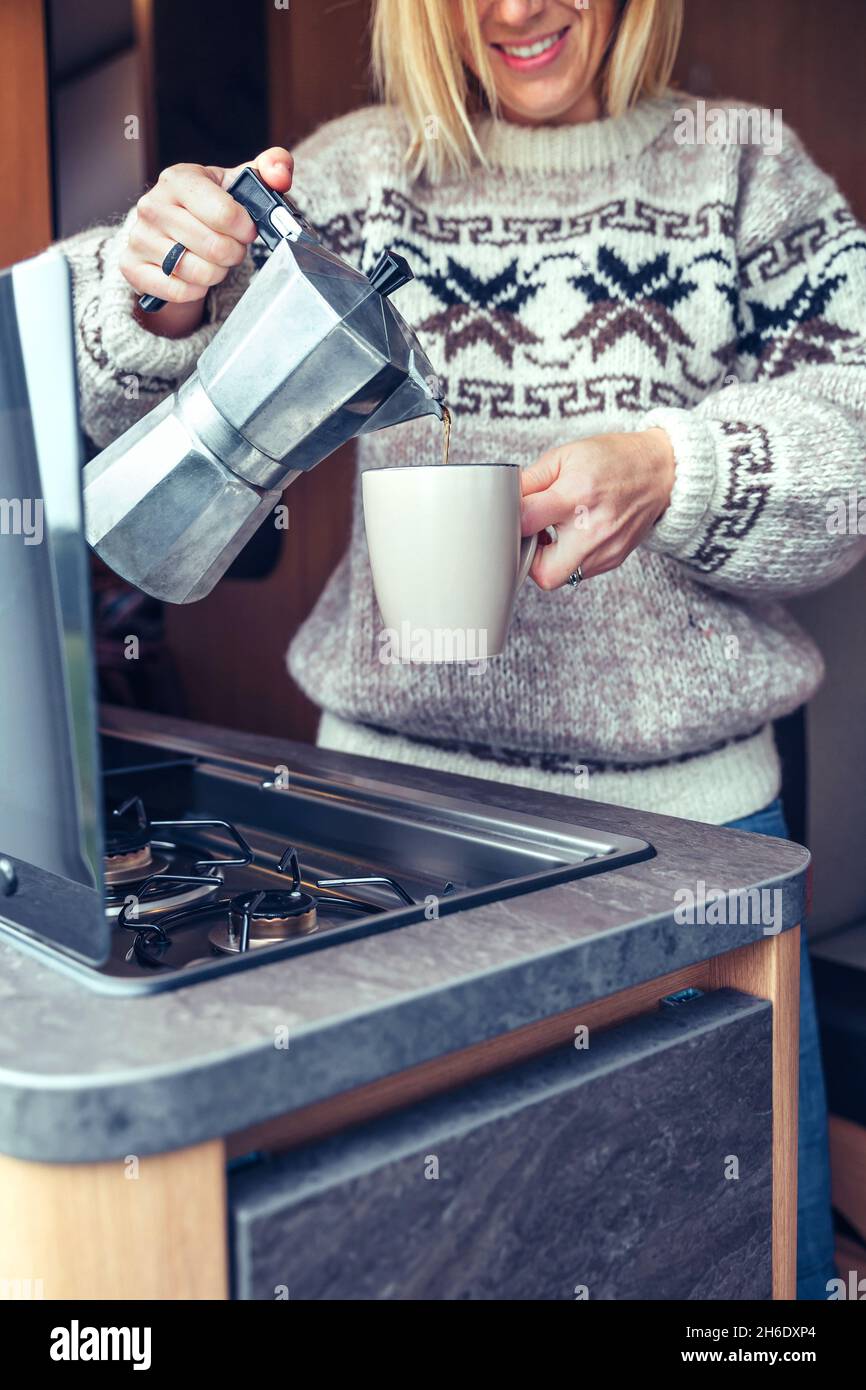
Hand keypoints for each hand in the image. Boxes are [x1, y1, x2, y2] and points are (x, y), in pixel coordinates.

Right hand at [120, 147, 294, 337]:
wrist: (171, 232)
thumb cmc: (210, 206)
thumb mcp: (239, 183)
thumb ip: (270, 168)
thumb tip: (280, 173)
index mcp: (179, 179)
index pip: (225, 214)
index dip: (245, 229)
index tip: (246, 230)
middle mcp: (152, 205)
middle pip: (215, 248)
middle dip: (233, 253)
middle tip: (232, 248)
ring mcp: (139, 237)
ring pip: (198, 273)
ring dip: (217, 273)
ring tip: (214, 260)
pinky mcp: (133, 267)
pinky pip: (179, 291)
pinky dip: (196, 290)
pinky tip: (196, 276)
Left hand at [520, 429, 675, 588]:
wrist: (660, 472)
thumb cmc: (612, 460)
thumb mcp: (566, 456)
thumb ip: (530, 480)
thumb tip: (503, 499)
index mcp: (577, 495)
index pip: (526, 522)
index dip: (511, 520)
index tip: (513, 515)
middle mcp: (593, 528)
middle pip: (543, 573)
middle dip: (529, 558)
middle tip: (532, 536)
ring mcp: (606, 549)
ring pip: (560, 577)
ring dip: (549, 559)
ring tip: (555, 531)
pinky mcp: (613, 559)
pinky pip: (579, 572)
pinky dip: (569, 558)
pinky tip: (575, 534)